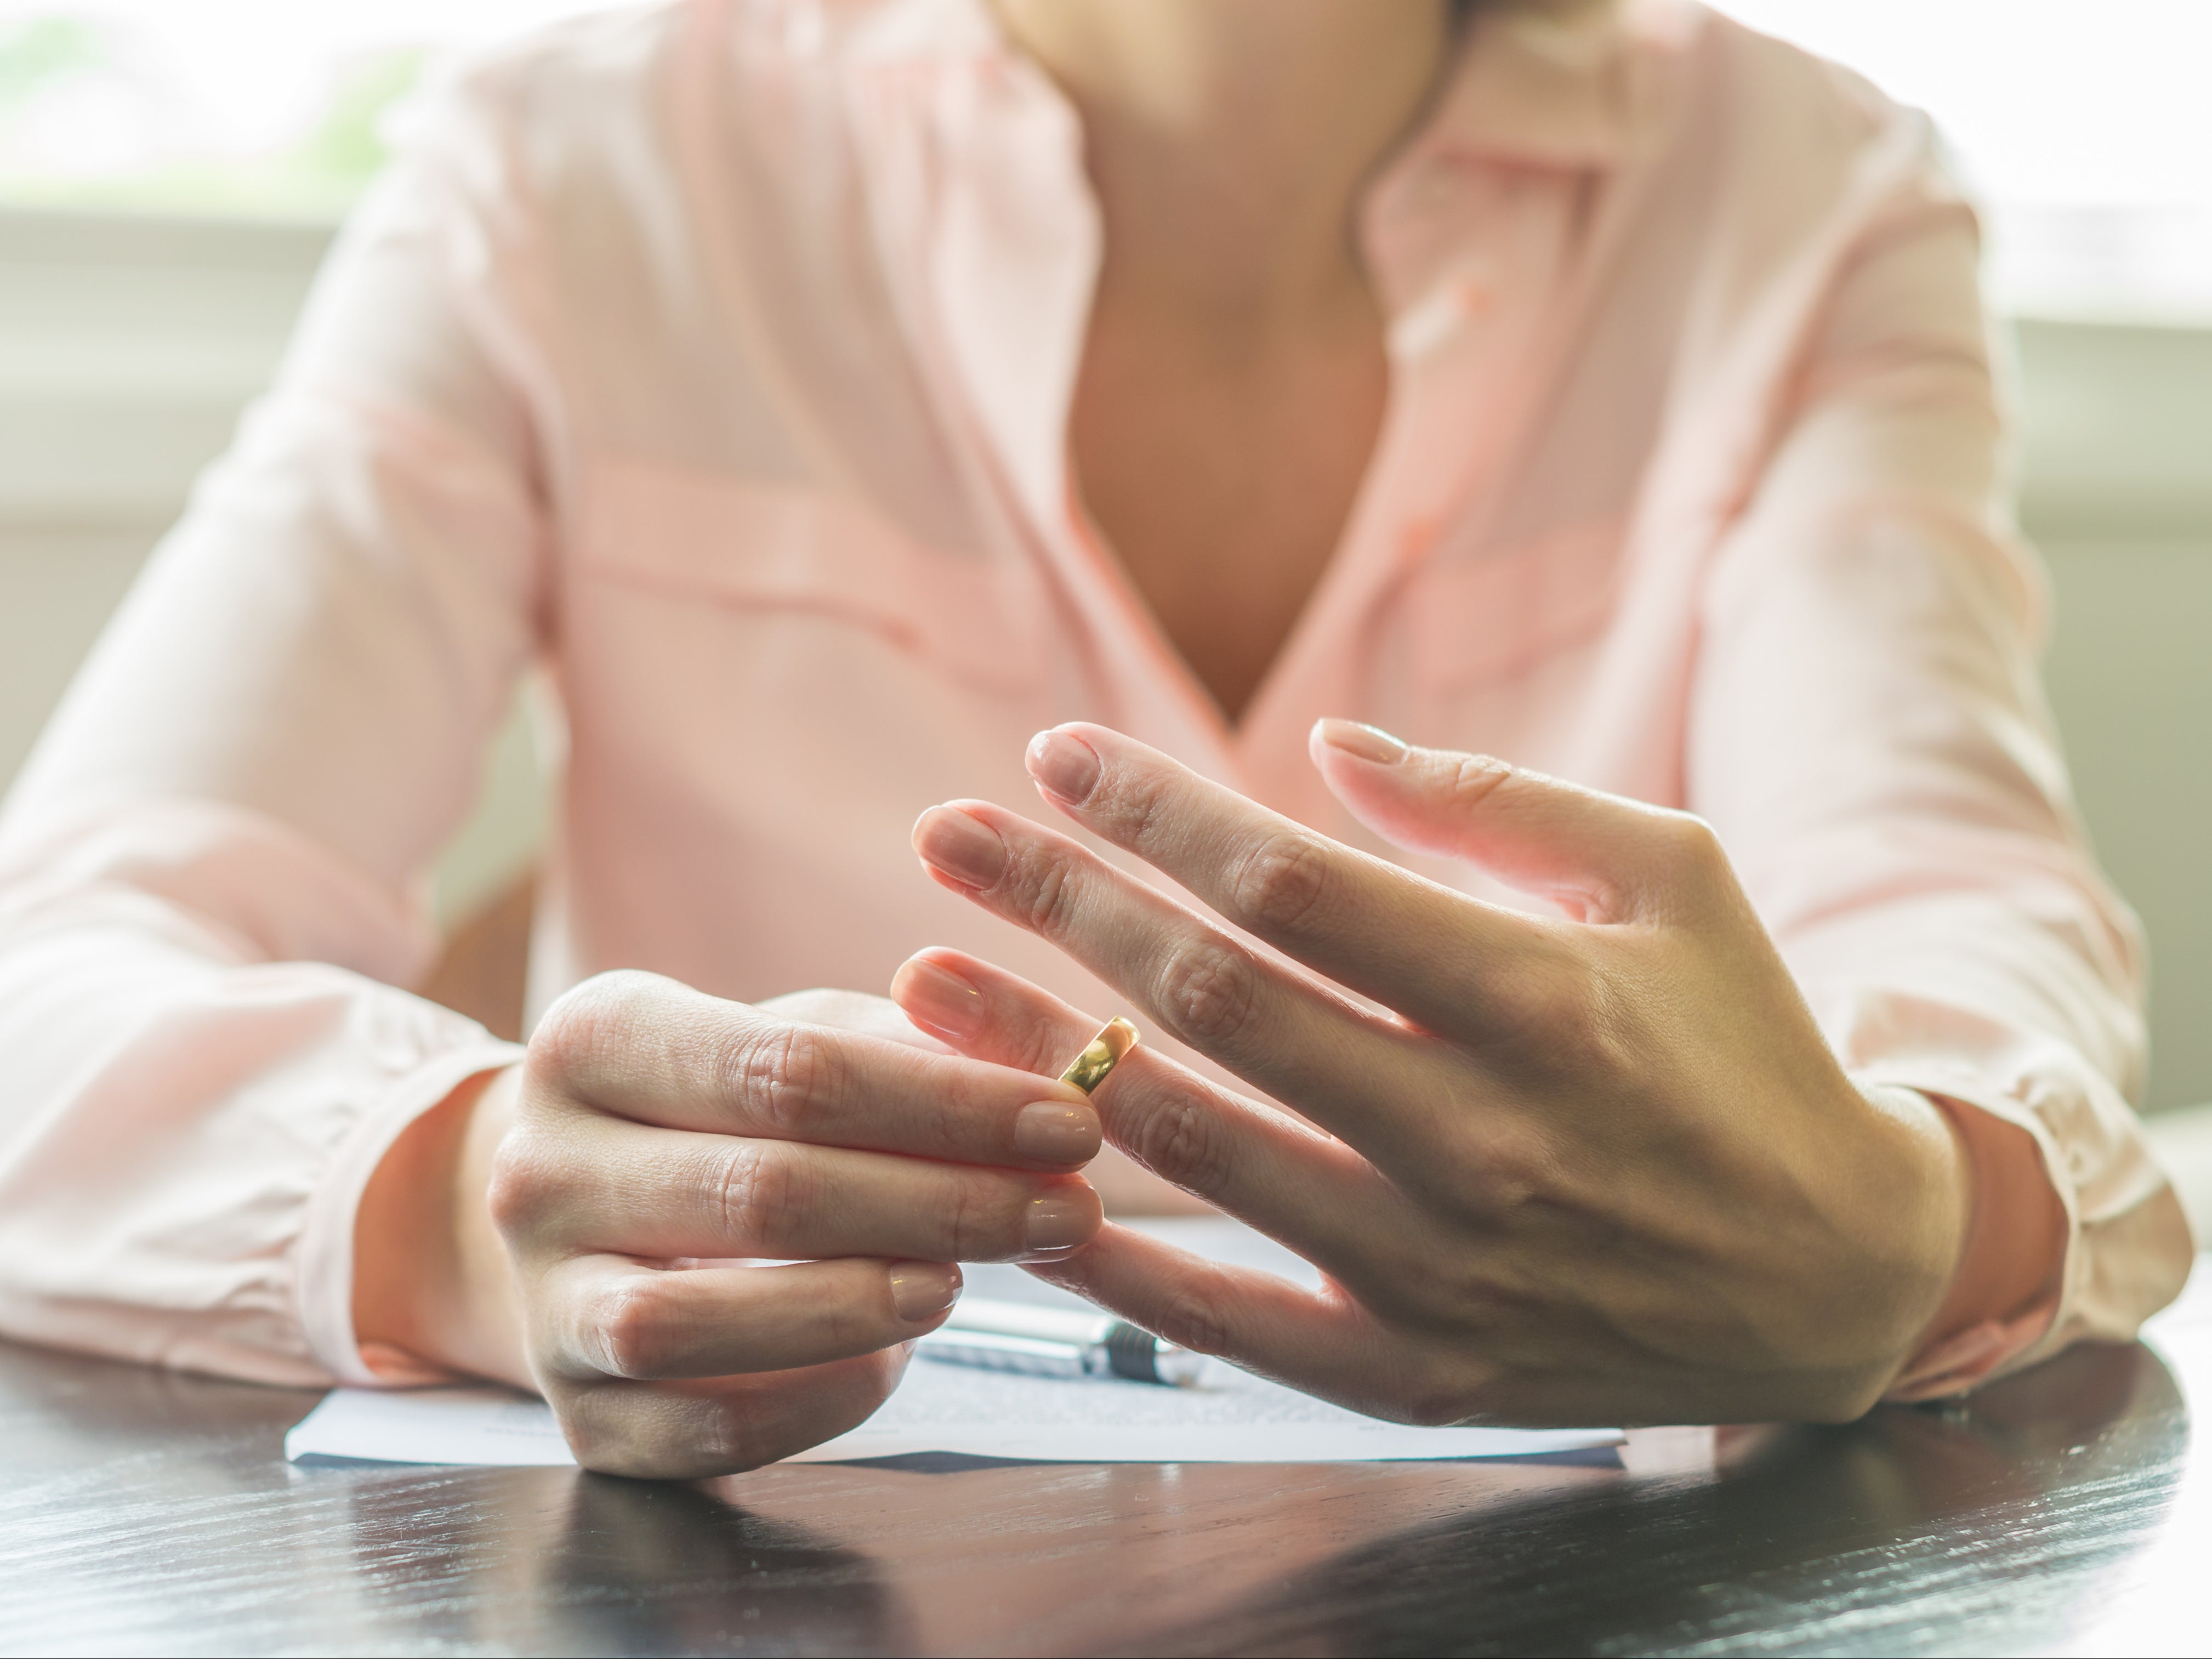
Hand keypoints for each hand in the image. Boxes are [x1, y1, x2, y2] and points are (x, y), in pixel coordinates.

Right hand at [359, 973, 1104, 1476]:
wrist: (568, 1209)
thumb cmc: (715, 1108)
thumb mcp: (790, 1038)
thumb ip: (906, 1049)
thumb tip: (1044, 1080)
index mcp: (592, 1038)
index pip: (787, 1070)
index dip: (945, 1103)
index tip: (1068, 1122)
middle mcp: (538, 1169)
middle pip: (760, 1193)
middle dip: (940, 1204)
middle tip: (1066, 1209)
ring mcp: (544, 1301)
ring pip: (693, 1325)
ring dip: (855, 1306)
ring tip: (963, 1283)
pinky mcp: (576, 1416)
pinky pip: (700, 1432)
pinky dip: (812, 1400)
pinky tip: (891, 1359)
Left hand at [891, 721, 1974, 1425]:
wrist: (1839, 1274)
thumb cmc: (1744, 1044)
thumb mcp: (1671, 878)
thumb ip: (1494, 804)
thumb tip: (1322, 749)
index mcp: (1543, 997)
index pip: (1294, 885)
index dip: (1156, 810)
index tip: (1054, 755)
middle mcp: (1483, 1138)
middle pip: (1213, 1001)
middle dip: (1058, 903)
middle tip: (941, 837)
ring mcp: (1442, 1270)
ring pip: (1190, 1151)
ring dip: (1035, 1058)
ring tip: (920, 981)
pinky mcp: (1420, 1373)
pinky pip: (1227, 1321)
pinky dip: (1110, 1260)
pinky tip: (1012, 1186)